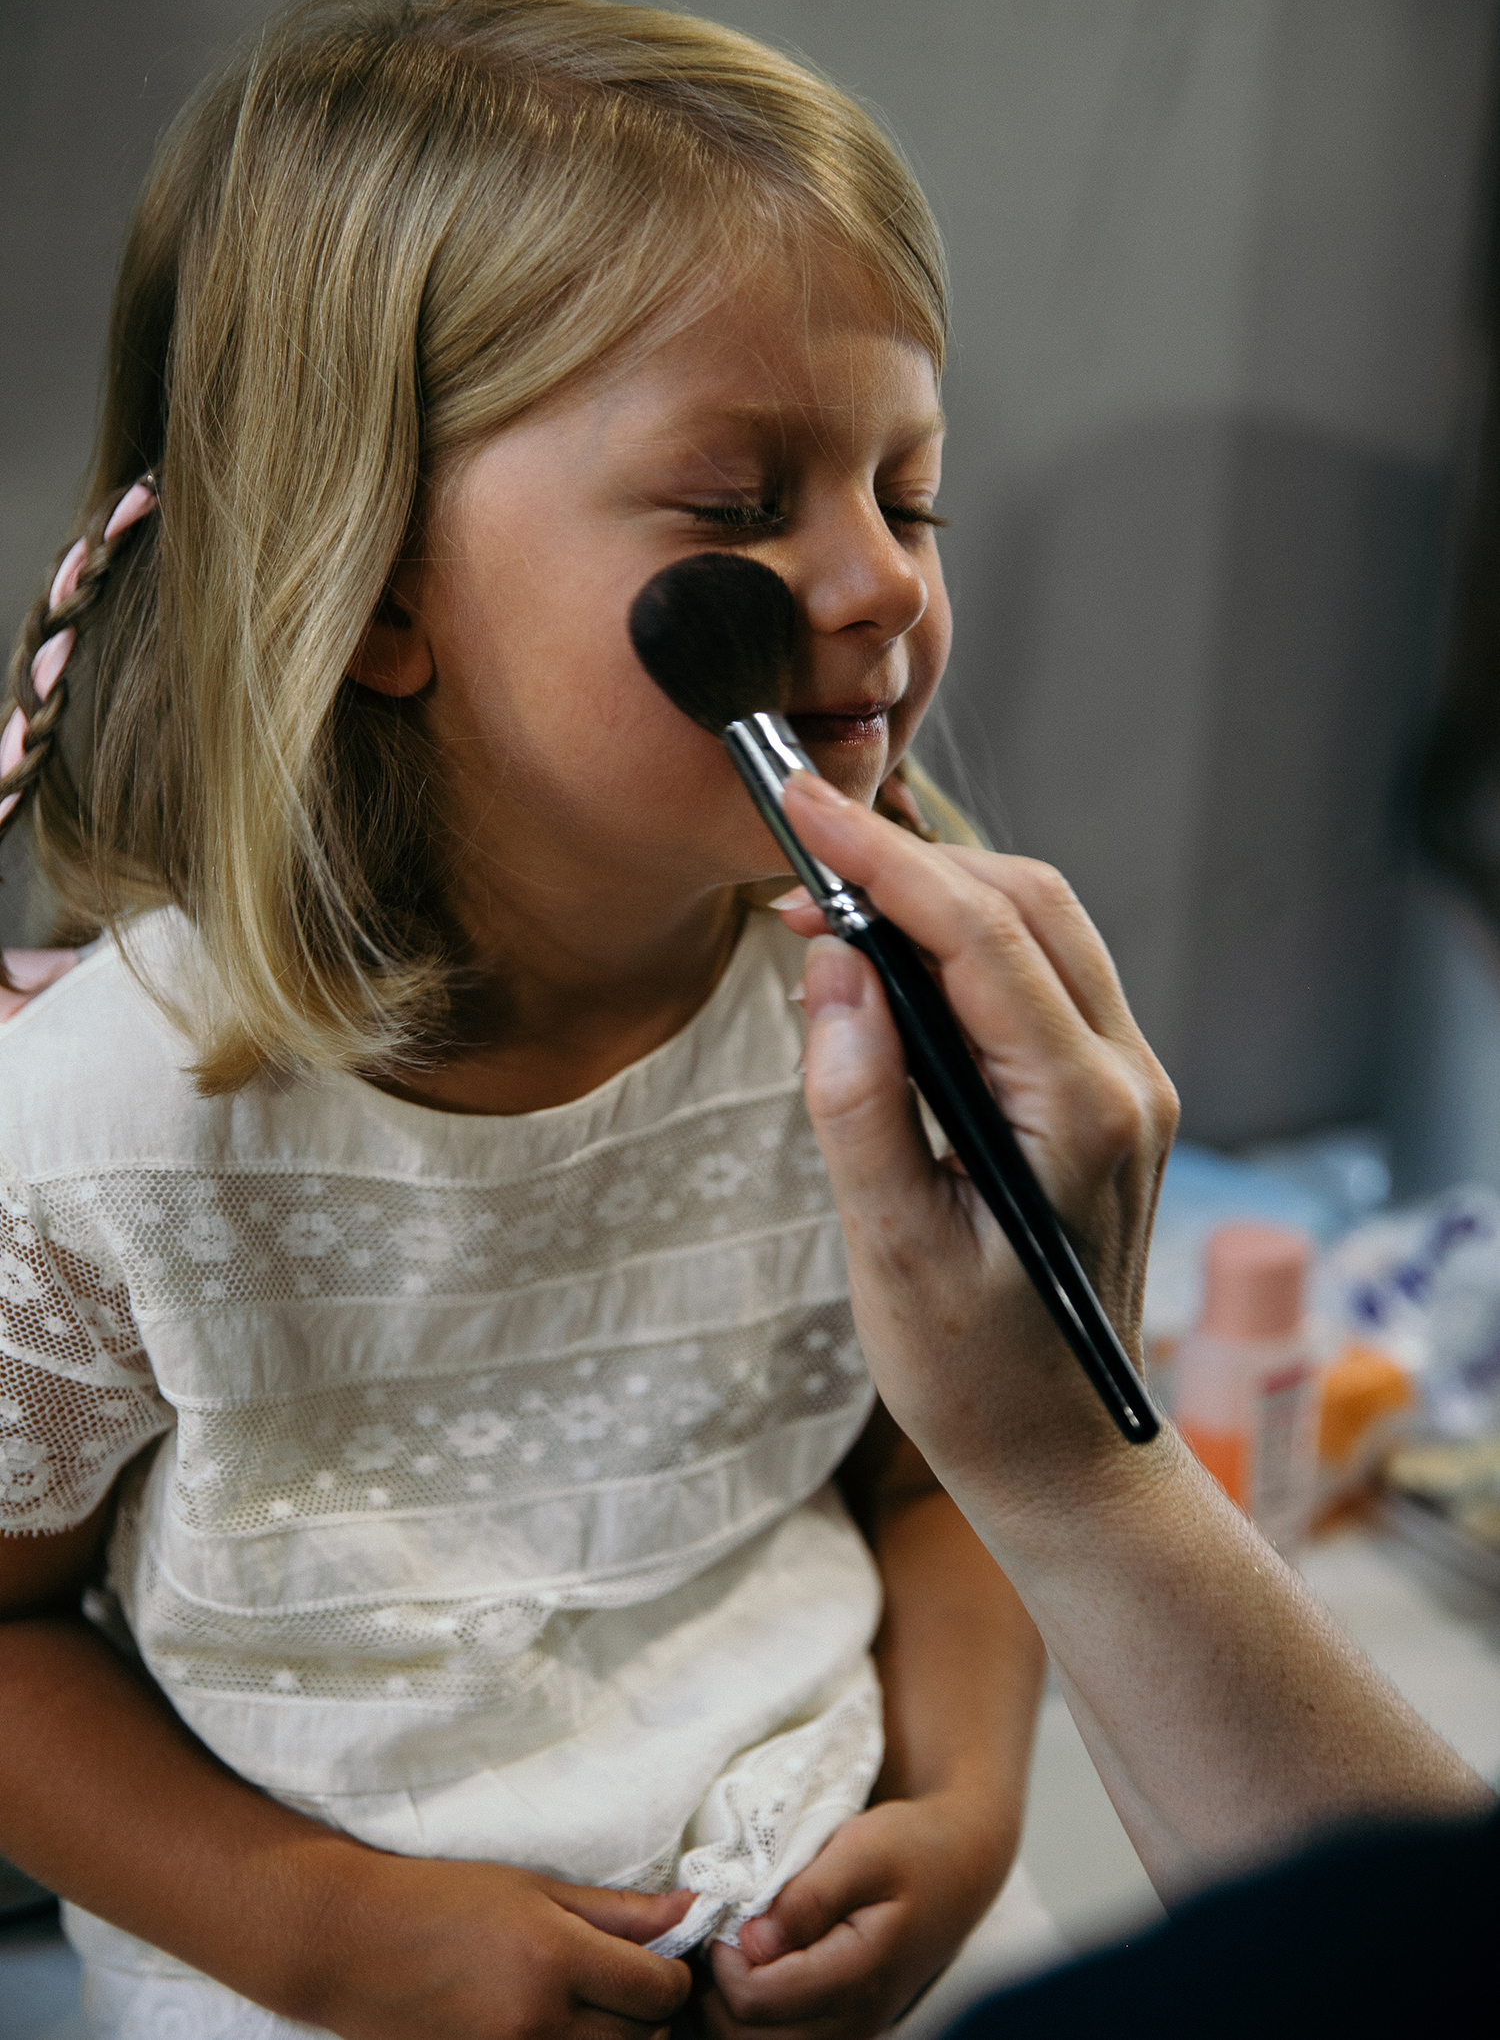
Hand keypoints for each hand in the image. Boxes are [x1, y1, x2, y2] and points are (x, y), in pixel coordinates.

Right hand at [290, 1847, 693, 2039]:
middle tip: (627, 1983)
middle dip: (648, 2014)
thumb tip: (690, 1911)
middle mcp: (537, 2023)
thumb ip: (619, 1911)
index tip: (657, 1959)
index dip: (672, 1973)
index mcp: (554, 1960)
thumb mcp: (535, 1888)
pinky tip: (558, 2029)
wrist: (354, 1942)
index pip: (659, 1991)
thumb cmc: (443, 1899)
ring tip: (592, 2007)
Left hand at [702, 1794, 1007, 2039]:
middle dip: (714, 1989)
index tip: (722, 1910)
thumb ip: (808, 1896)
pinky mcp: (843, 2027)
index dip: (722, 1958)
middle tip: (716, 1930)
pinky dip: (748, 2014)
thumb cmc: (911, 1847)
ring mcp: (850, 2030)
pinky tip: (747, 1966)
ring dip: (726, 2005)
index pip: (756, 2000)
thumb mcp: (863, 1848)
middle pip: (747, 2038)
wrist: (959, 1864)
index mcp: (858, 1976)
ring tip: (728, 1946)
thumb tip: (752, 1940)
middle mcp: (854, 2020)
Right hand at [778, 770, 1178, 1526]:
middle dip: (910, 860)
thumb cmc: (975, 1378)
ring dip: (937, 896)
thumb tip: (833, 967)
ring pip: (1041, 927)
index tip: (798, 807)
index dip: (885, 857)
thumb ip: (859, 1106)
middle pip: (1026, 903)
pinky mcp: (1107, 1096)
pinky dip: (963, 945)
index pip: (982, 933)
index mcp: (1082, 1113)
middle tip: (798, 867)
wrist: (1066, 1456)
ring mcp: (1128, 1084)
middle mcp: (1126, 1080)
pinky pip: (1040, 977)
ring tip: (828, 913)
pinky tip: (888, 969)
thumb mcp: (893, 1252)